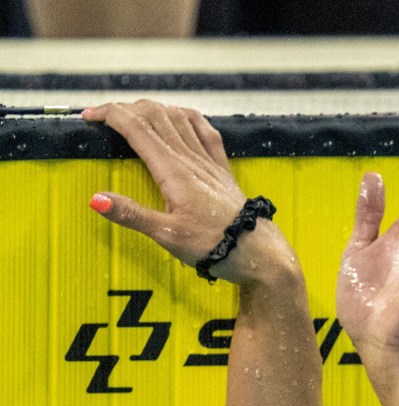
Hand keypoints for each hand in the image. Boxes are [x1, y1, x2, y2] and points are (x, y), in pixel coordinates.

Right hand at [83, 99, 269, 283]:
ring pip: (179, 119)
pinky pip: (205, 131)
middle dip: (125, 108)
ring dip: (152, 109)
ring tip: (132, 113)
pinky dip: (187, 117)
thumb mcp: (168, 236)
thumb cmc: (216, 247)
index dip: (111, 115)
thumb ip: (132, 215)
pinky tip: (181, 115)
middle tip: (103, 115)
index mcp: (174, 172)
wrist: (259, 254)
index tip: (89, 116)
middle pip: (156, 116)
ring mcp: (210, 162)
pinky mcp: (223, 170)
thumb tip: (97, 199)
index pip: (138, 128)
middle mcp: (193, 160)